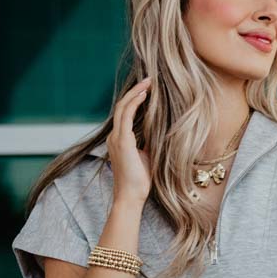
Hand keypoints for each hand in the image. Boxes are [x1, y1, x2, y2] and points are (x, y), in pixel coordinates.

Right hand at [106, 76, 152, 204]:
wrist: (131, 197)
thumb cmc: (140, 182)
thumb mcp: (147, 157)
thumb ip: (149, 144)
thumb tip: (161, 134)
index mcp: (119, 139)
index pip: (125, 113)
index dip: (134, 99)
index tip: (147, 89)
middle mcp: (115, 136)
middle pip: (122, 105)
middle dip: (136, 91)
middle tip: (149, 80)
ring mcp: (116, 138)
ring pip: (123, 107)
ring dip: (136, 93)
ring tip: (148, 82)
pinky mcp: (122, 142)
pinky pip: (126, 116)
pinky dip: (135, 103)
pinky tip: (144, 95)